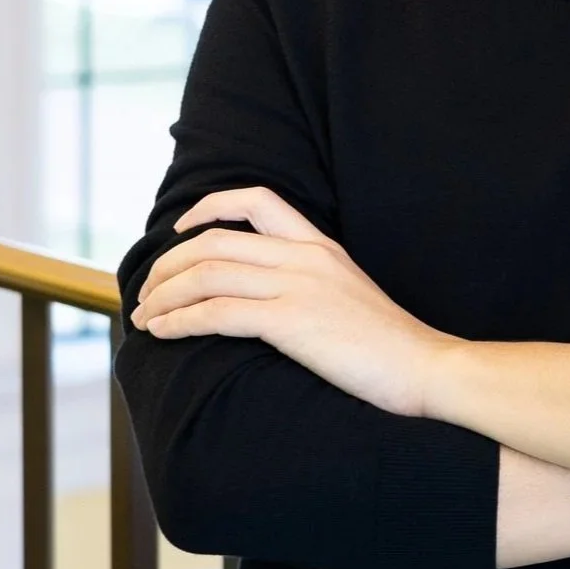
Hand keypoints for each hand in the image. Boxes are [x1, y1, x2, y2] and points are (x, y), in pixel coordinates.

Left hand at [129, 186, 454, 417]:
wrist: (426, 368)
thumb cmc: (390, 346)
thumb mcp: (349, 296)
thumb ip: (312, 284)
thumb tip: (268, 298)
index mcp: (320, 245)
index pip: (258, 200)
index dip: (210, 207)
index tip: (182, 229)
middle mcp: (305, 256)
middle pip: (215, 240)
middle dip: (169, 263)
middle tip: (146, 289)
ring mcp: (298, 286)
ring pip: (208, 274)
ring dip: (164, 295)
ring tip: (143, 315)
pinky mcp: (291, 321)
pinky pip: (217, 313)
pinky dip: (180, 321)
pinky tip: (162, 333)